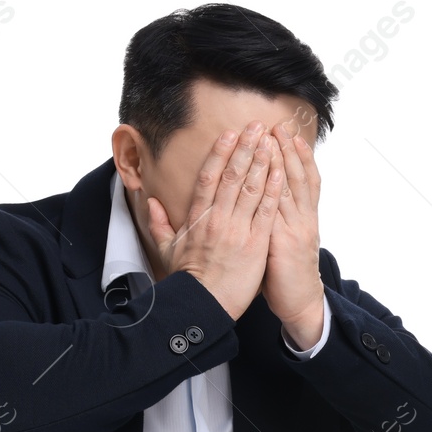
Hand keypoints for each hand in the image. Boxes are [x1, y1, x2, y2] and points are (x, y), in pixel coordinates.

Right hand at [145, 121, 283, 322]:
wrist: (203, 305)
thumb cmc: (187, 280)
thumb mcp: (167, 250)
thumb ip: (159, 223)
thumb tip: (150, 202)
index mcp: (198, 218)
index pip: (209, 177)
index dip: (220, 152)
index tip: (230, 133)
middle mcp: (218, 218)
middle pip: (232, 175)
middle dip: (246, 148)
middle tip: (257, 126)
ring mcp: (238, 229)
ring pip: (251, 188)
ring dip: (262, 161)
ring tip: (271, 140)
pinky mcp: (256, 243)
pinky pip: (267, 211)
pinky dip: (274, 189)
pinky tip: (280, 171)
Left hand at [263, 116, 323, 347]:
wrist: (300, 303)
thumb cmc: (286, 275)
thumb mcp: (284, 242)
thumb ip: (276, 221)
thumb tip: (265, 204)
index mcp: (303, 218)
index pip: (303, 179)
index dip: (297, 156)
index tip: (288, 134)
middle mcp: (303, 218)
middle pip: (297, 177)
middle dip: (289, 150)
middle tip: (281, 125)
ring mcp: (296, 229)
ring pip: (290, 188)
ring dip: (282, 161)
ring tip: (276, 138)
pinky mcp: (285, 242)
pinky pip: (279, 210)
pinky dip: (276, 189)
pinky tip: (270, 173)